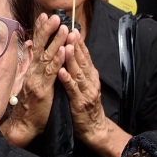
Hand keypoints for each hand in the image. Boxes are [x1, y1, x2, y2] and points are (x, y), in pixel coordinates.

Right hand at [1, 14, 67, 146]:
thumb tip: (32, 48)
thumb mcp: (31, 80)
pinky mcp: (43, 90)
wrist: (26, 124)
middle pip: (40, 47)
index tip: (44, 15)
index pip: (35, 46)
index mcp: (31, 68)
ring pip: (47, 57)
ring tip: (63, 28)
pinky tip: (63, 50)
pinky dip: (57, 60)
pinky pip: (51, 72)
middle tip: (55, 17)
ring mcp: (36, 80)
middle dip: (47, 30)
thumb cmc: (32, 103)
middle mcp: (32, 71)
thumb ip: (32, 64)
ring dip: (55, 41)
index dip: (40, 30)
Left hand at [58, 30, 111, 149]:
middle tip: (70, 30)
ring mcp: (86, 91)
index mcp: (90, 75)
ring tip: (66, 45)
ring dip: (72, 59)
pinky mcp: (79, 103)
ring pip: (78, 72)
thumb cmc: (86, 105)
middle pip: (83, 60)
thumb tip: (74, 53)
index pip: (85, 55)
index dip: (79, 42)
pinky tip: (61, 71)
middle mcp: (90, 81)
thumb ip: (80, 70)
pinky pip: (72, 90)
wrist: (95, 128)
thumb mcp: (84, 84)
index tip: (72, 27)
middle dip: (76, 45)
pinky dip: (67, 80)